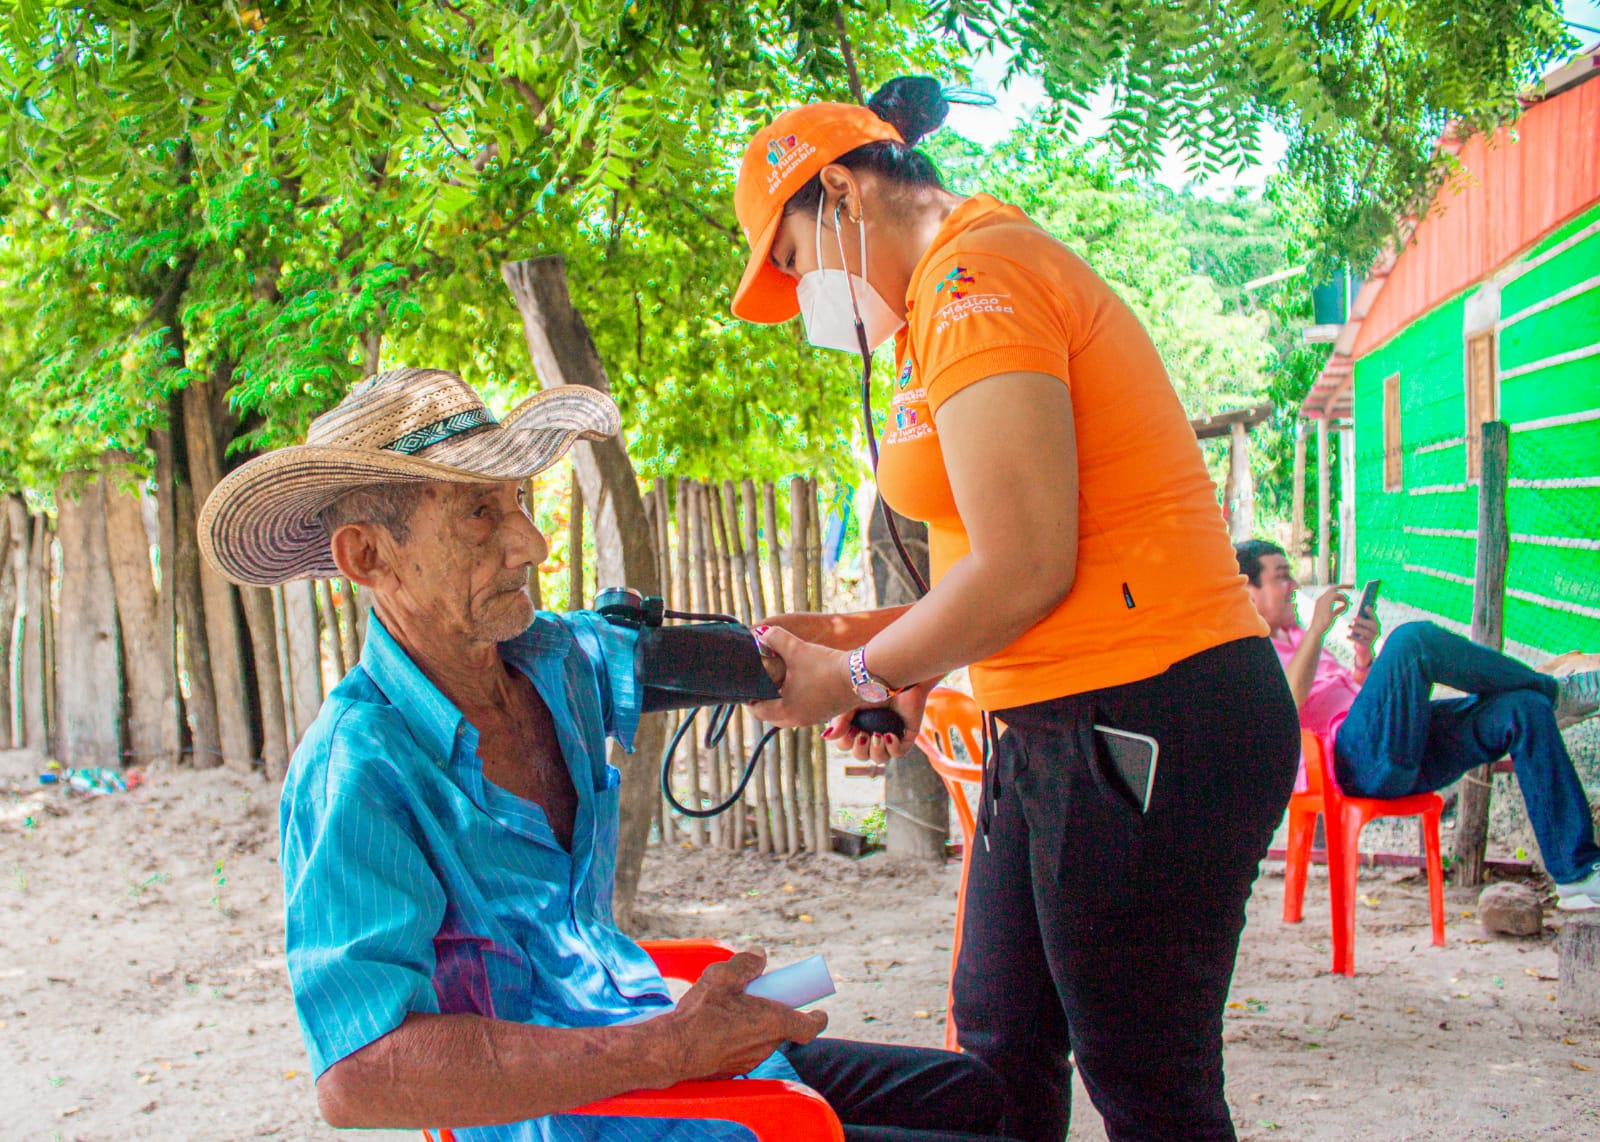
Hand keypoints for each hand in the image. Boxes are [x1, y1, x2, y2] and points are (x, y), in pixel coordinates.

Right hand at [657, 948, 826, 1083]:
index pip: (809, 1027)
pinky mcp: (731, 1069)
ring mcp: (749, 1061)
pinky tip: (716, 1026)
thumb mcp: (723, 975)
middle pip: (781, 1029)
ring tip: (729, 1009)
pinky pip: (743, 1050)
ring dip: (754, 1025)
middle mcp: (766, 1046)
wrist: (672, 1049)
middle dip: (775, 1012)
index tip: (818, 1011)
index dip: (816, 1018)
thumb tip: (760, 957)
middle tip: (759, 997)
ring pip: (762, 1039)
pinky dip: (738, 1037)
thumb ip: (746, 963)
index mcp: (773, 1023)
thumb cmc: (700, 1013)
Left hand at [747, 626, 856, 728]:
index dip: (750, 697)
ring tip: (782, 681)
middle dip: (766, 700)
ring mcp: (814, 719)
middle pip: (772, 715)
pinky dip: (798, 700)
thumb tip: (761, 634)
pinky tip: (803, 682)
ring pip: (789, 714)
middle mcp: (798, 720)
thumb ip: (775, 638)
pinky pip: (804, 711)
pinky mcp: (826, 713)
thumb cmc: (825, 666)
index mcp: (785, 711)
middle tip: (763, 683)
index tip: (750, 684)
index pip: (757, 711)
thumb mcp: (796, 648)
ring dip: (782, 700)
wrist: (861, 675)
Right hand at [822, 679, 937, 762]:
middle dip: (860, 751)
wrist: (897, 673)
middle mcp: (872, 731)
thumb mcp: (851, 702)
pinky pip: (899, 753)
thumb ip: (840, 720)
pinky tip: (889, 735)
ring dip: (876, 752)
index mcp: (857, 724)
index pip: (846, 745)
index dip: (845, 743)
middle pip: (862, 756)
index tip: (851, 730)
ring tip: (877, 736)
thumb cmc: (873, 683)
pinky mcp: (906, 733)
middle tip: (864, 735)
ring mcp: (890, 733)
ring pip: (881, 758)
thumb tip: (826, 737)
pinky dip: (893, 748)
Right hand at [1308, 585, 1351, 638]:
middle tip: (1352, 586)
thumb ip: (1338, 610)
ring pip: (1335, 591)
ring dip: (1343, 596)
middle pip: (1332, 588)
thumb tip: (1345, 606)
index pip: (1330, 592)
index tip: (1346, 593)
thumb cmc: (1323, 625)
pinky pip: (1337, 595)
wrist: (1316, 629)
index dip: (1339, 592)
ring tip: (1348, 602)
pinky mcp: (1327, 601)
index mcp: (1320, 601)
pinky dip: (1343, 599)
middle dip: (1343, 586)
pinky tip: (1346, 604)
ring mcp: (1323, 599)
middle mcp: (1321, 598)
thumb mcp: (1332, 616)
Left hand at [1348, 611, 1379, 669]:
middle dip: (1362, 621)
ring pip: (1366, 633)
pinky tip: (1347, 636)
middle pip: (1371, 625)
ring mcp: (1373, 638)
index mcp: (1375, 624)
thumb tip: (1367, 606)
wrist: (1364, 649)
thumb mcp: (1363, 625)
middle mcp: (1376, 631)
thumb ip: (1364, 616)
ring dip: (1357, 629)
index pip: (1374, 617)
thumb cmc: (1362, 633)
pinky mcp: (1368, 645)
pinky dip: (1353, 638)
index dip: (1371, 612)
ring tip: (1349, 626)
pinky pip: (1361, 641)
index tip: (1365, 607)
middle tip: (1353, 618)